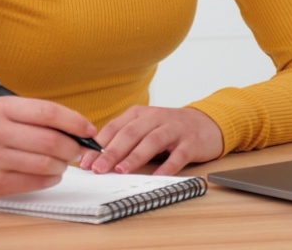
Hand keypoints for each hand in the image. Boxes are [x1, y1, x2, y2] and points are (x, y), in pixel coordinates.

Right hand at [0, 96, 98, 197]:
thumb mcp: (8, 113)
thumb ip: (40, 117)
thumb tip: (79, 129)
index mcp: (2, 108)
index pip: (48, 113)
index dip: (75, 122)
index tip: (89, 130)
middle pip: (50, 141)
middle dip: (73, 147)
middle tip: (78, 150)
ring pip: (45, 163)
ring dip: (62, 164)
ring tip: (62, 161)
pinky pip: (35, 182)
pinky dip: (51, 178)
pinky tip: (50, 173)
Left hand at [79, 106, 222, 175]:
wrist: (206, 123)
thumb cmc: (168, 129)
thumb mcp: (144, 127)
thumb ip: (124, 138)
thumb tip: (96, 157)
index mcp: (139, 114)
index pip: (114, 128)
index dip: (98, 145)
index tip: (85, 161)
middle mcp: (156, 118)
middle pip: (131, 133)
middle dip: (112, 152)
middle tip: (99, 168)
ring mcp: (174, 129)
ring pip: (152, 141)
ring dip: (135, 156)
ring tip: (121, 170)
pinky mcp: (191, 142)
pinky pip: (178, 155)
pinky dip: (167, 166)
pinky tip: (157, 177)